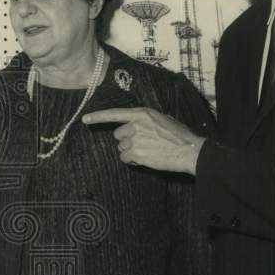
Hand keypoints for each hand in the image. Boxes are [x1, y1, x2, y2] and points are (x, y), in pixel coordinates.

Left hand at [82, 107, 204, 174]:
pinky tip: (146, 158)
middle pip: (118, 134)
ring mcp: (135, 140)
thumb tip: (138, 123)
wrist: (189, 151)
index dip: (98, 117)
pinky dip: (133, 160)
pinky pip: (125, 158)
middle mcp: (135, 125)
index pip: (115, 114)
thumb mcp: (164, 119)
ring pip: (122, 147)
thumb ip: (147, 120)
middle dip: (127, 140)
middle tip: (143, 143)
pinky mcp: (136, 153)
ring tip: (149, 151)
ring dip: (131, 151)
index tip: (85, 119)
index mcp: (142, 113)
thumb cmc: (180, 135)